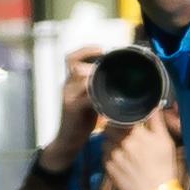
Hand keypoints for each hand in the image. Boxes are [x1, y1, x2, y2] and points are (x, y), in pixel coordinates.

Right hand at [39, 45, 101, 172]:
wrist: (69, 140)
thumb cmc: (83, 119)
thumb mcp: (92, 99)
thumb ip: (100, 87)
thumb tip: (122, 78)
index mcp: (72, 81)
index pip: (72, 57)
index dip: (86, 50)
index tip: (103, 48)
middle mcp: (68, 85)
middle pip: (73, 63)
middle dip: (92, 59)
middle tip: (111, 60)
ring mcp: (68, 96)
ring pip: (79, 77)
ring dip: (95, 74)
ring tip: (111, 74)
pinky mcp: (71, 109)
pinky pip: (85, 98)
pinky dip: (98, 95)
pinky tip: (110, 97)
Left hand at [102, 113, 180, 189]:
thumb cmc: (164, 166)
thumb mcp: (165, 142)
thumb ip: (157, 122)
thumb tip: (153, 106)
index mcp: (136, 133)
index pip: (120, 118)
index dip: (122, 119)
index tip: (125, 122)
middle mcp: (121, 142)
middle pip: (109, 128)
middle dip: (115, 130)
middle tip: (123, 136)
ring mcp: (113, 155)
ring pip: (105, 142)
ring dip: (111, 143)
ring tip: (122, 150)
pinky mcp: (108, 168)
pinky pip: (104, 156)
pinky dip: (109, 156)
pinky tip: (121, 162)